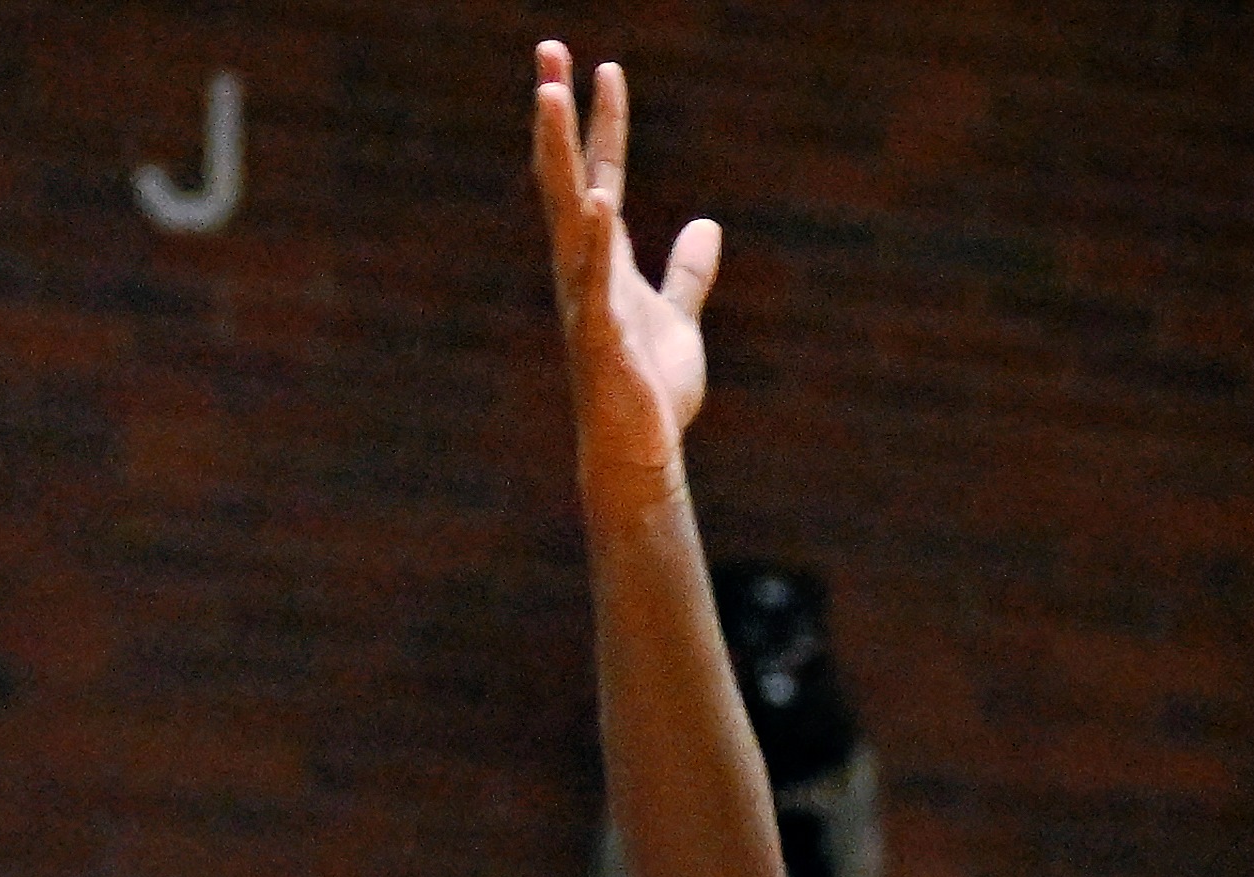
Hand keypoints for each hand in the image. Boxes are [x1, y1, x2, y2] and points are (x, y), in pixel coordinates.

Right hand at [533, 43, 720, 507]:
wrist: (640, 451)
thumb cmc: (651, 391)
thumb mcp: (680, 318)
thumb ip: (688, 272)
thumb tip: (705, 225)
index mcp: (604, 259)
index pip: (602, 173)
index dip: (603, 122)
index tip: (604, 67)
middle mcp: (584, 267)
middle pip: (567, 174)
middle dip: (557, 114)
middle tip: (548, 49)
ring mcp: (586, 296)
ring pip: (567, 211)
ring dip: (559, 153)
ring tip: (550, 95)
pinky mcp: (601, 334)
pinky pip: (595, 280)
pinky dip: (596, 242)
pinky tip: (599, 201)